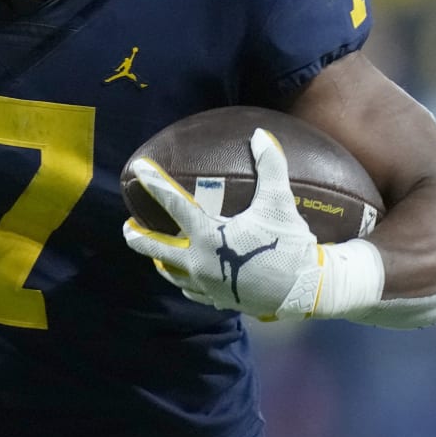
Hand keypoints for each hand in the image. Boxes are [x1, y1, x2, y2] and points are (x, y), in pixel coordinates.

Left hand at [121, 128, 381, 319]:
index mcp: (209, 237)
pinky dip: (184, 280)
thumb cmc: (292, 245)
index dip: (154, 183)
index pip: (173, 205)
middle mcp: (200, 264)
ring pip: (171, 274)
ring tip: (155, 253)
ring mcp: (207, 286)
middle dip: (137, 237)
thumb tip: (261, 134)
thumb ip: (271, 167)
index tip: (139, 169)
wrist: (307, 291)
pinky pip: (192, 291)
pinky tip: (187, 276)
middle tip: (128, 226)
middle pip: (156, 249)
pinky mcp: (219, 301)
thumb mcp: (280, 203)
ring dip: (160, 260)